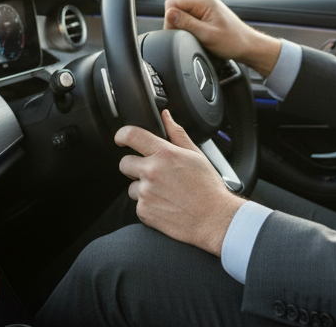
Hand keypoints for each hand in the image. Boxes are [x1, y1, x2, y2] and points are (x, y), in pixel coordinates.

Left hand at [116, 109, 244, 255]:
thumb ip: (177, 133)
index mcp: (165, 154)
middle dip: (134, 166)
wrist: (214, 219)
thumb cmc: (208, 188)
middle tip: (152, 172)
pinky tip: (165, 204)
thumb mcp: (196, 155)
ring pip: (132, 186)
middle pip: (124, 163)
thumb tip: (166, 116)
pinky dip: (148, 204)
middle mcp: (152, 172)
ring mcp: (146, 193)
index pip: (131, 135)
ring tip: (165, 192)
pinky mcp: (144, 211)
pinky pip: (138, 204)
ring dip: (143, 188)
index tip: (121, 138)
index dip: (122, 135)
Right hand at [164, 0, 281, 73]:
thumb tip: (169, 14)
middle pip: (175, 9)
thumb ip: (186, 23)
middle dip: (177, 24)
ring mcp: (204, 8)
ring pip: (181, 15)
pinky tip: (199, 36)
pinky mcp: (204, 15)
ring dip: (185, 27)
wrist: (247, 46)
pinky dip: (190, 29)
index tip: (178, 32)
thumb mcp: (206, 34)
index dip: (170, 19)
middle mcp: (203, 0)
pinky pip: (188, 20)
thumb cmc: (233, 41)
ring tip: (198, 37)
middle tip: (191, 37)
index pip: (172, 3)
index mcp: (203, 0)